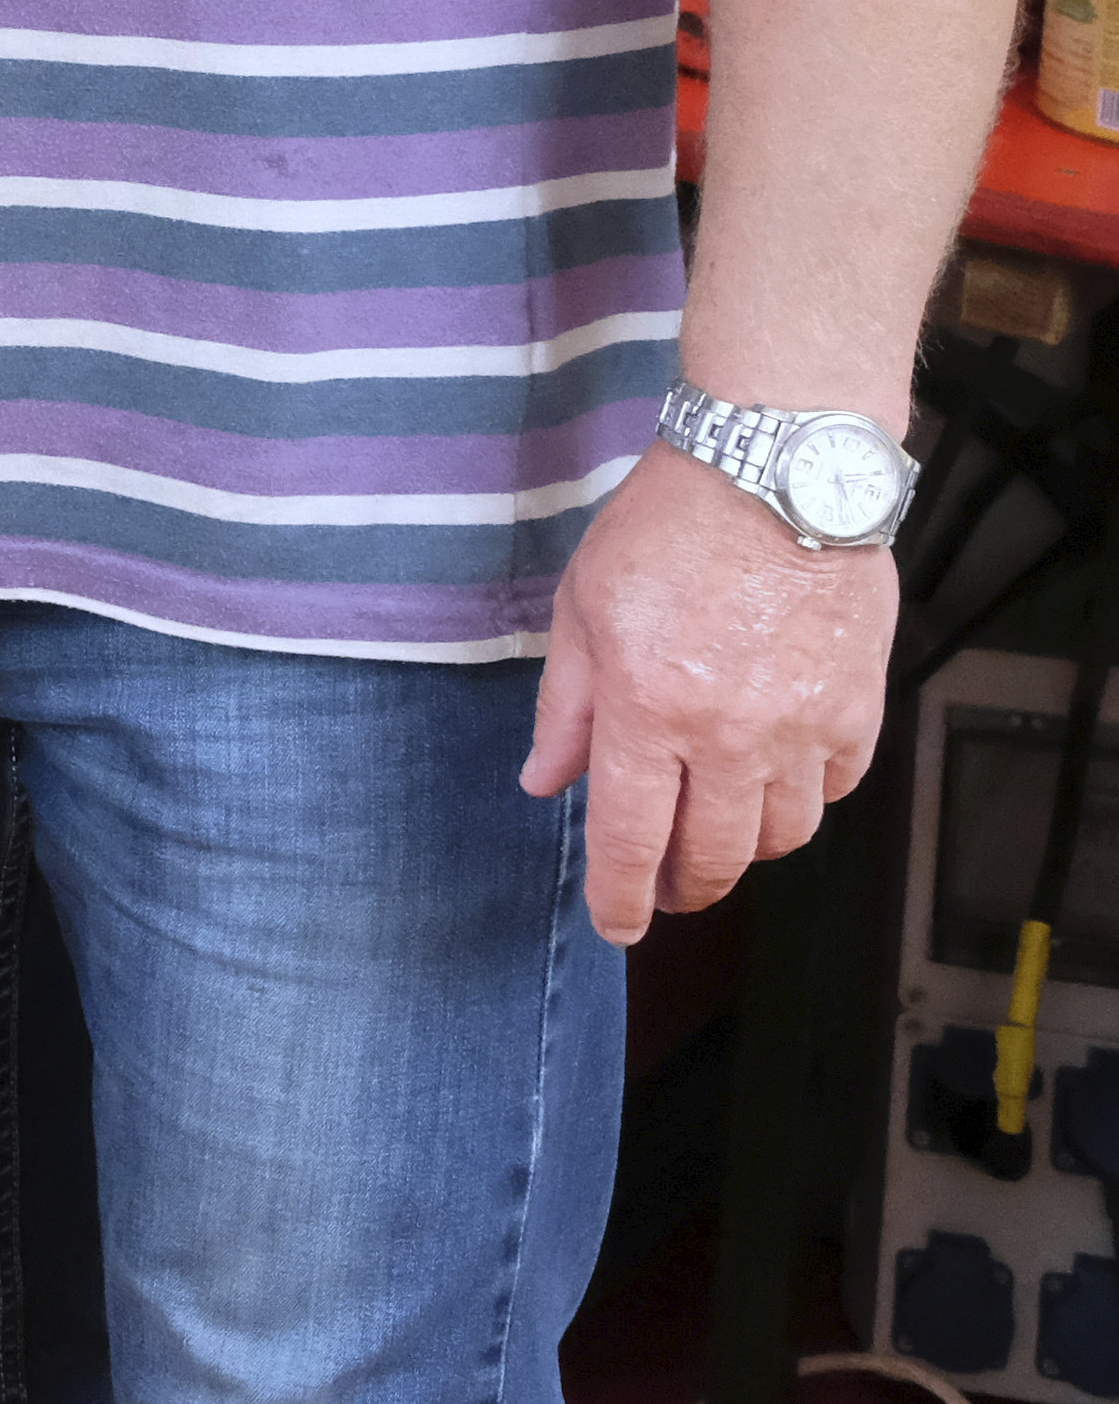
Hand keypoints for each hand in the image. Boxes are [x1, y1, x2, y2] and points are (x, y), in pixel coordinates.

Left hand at [526, 441, 891, 941]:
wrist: (775, 475)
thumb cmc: (665, 531)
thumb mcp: (583, 611)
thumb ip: (566, 709)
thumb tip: (546, 783)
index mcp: (648, 710)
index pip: (630, 837)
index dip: (619, 897)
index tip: (616, 928)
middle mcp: (730, 734)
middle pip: (715, 855)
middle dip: (684, 887)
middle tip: (665, 890)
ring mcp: (804, 727)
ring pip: (782, 834)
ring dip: (745, 847)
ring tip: (715, 829)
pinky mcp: (858, 710)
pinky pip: (835, 789)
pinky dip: (804, 799)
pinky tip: (775, 778)